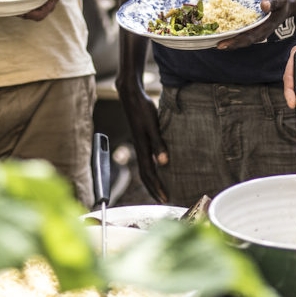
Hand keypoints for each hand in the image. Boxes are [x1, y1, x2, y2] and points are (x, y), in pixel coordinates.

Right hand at [115, 81, 168, 201]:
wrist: (131, 96)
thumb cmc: (142, 109)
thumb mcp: (153, 125)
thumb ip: (158, 143)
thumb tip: (163, 163)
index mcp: (142, 148)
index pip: (149, 174)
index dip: (157, 187)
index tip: (165, 198)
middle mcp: (140, 149)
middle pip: (145, 175)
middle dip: (154, 189)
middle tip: (164, 200)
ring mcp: (140, 144)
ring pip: (145, 168)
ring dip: (152, 181)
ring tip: (160, 189)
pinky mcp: (141, 139)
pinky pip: (146, 160)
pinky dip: (152, 169)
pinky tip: (159, 168)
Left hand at [217, 0, 292, 49]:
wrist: (287, 1)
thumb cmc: (283, 0)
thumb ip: (272, 2)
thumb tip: (264, 5)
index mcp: (266, 28)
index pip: (249, 38)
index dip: (235, 42)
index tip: (223, 44)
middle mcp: (261, 31)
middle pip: (243, 41)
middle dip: (229, 43)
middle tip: (214, 44)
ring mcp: (257, 29)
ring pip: (242, 37)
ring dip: (229, 39)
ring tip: (214, 40)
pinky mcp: (253, 25)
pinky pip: (242, 31)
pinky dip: (232, 31)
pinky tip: (221, 29)